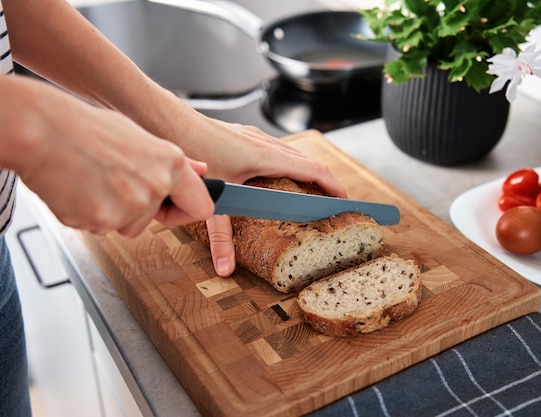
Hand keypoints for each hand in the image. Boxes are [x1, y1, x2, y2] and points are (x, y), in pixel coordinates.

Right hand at [5, 77, 214, 236]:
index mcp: (170, 164)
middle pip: (152, 219)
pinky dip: (88, 215)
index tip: (174, 209)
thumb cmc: (85, 129)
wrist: (40, 130)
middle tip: (112, 182)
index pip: (202, 206)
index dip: (186, 210)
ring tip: (93, 181)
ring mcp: (128, 207)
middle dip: (136, 209)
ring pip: (125, 225)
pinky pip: (99, 228)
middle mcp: (155, 187)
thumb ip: (173, 161)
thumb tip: (201, 171)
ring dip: (111, 212)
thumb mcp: (138, 136)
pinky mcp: (101, 221)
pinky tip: (79, 189)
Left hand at [161, 107, 347, 275]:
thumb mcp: (209, 200)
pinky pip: (277, 151)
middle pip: (308, 162)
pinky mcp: (243, 136)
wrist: (166, 121)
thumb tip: (226, 267)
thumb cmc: (191, 152)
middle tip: (330, 204)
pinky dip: (287, 166)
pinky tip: (274, 179)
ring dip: (306, 173)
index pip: (315, 171)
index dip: (334, 187)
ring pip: (292, 155)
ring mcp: (254, 137)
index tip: (346, 202)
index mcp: (267, 157)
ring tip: (308, 193)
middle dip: (324, 183)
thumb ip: (220, 236)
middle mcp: (265, 144)